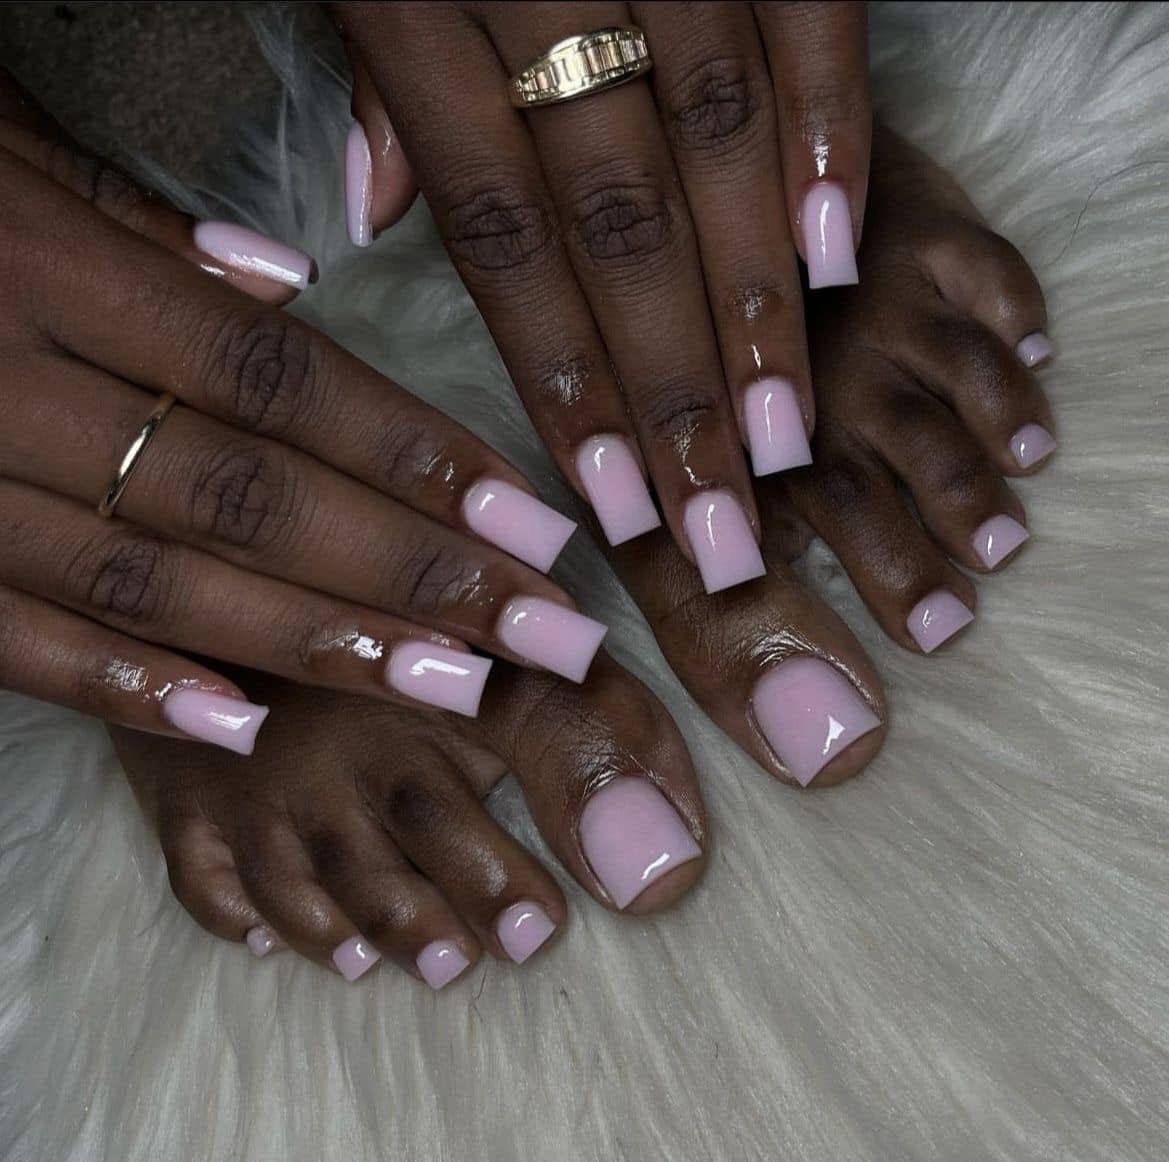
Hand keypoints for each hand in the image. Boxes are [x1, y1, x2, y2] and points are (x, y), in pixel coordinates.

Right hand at [0, 72, 604, 754]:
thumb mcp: (4, 149)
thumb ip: (144, 226)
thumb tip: (290, 288)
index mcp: (41, 263)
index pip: (278, 380)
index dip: (416, 456)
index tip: (534, 529)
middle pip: (250, 496)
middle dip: (412, 578)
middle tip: (543, 639)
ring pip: (153, 580)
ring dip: (314, 648)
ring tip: (451, 689)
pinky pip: (7, 638)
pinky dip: (121, 687)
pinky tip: (243, 726)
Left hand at [334, 1, 870, 592]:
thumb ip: (374, 92)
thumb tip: (371, 217)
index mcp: (419, 19)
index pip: (506, 247)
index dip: (569, 384)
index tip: (620, 509)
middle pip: (621, 232)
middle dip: (678, 394)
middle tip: (721, 530)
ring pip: (720, 150)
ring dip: (757, 306)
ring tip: (787, 441)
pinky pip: (804, 18)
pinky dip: (830, 137)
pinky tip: (840, 261)